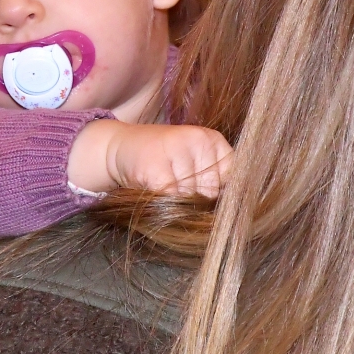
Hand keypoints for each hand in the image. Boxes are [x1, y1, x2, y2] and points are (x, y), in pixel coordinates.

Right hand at [69, 120, 231, 198]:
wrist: (122, 147)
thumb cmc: (164, 159)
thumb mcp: (195, 161)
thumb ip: (214, 180)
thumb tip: (229, 214)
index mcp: (213, 139)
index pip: (232, 178)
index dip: (218, 193)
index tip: (202, 189)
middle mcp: (198, 140)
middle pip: (209, 192)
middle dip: (195, 198)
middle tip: (175, 183)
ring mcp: (176, 151)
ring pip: (188, 197)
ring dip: (174, 200)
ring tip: (162, 181)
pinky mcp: (154, 168)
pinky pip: (167, 200)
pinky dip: (159, 201)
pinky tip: (151, 185)